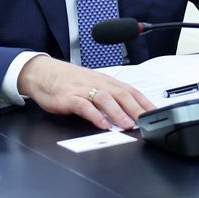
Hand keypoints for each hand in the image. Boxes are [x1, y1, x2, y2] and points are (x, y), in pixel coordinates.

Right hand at [15, 55, 154, 130]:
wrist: (43, 73)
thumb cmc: (69, 81)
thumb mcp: (93, 86)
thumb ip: (110, 98)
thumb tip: (130, 113)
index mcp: (106, 81)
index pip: (130, 90)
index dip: (144, 102)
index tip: (155, 114)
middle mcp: (97, 84)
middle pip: (121, 94)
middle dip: (136, 108)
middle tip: (146, 121)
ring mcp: (83, 90)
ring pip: (104, 98)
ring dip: (118, 112)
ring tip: (127, 124)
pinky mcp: (68, 97)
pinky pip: (83, 105)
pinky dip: (94, 115)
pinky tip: (102, 124)